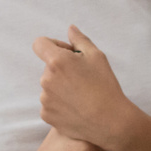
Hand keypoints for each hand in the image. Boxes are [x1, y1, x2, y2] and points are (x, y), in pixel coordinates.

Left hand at [33, 26, 135, 150]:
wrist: (110, 121)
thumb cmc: (105, 86)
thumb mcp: (97, 56)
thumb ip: (79, 40)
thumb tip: (70, 29)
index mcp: (56, 61)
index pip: (40, 44)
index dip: (53, 45)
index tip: (67, 53)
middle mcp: (46, 79)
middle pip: (48, 67)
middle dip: (62, 69)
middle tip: (83, 78)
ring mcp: (45, 99)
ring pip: (50, 86)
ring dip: (61, 87)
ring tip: (81, 95)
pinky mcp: (46, 115)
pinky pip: (50, 104)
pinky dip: (61, 104)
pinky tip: (77, 107)